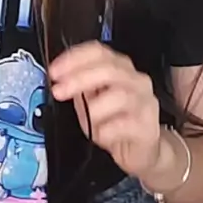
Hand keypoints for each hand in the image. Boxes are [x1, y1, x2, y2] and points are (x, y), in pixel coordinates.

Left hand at [50, 41, 160, 179]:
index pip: (98, 51)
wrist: (140, 151)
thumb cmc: (115, 122)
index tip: (55, 71)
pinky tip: (101, 135)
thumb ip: (79, 87)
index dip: (74, 58)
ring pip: (119, 95)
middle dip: (80, 78)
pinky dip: (106, 131)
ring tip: (87, 121)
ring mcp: (145, 101)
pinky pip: (124, 124)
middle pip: (109, 69)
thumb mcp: (91, 101)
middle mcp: (135, 80)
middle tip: (59, 90)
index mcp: (120, 68)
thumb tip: (60, 79)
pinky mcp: (147, 125)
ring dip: (94, 108)